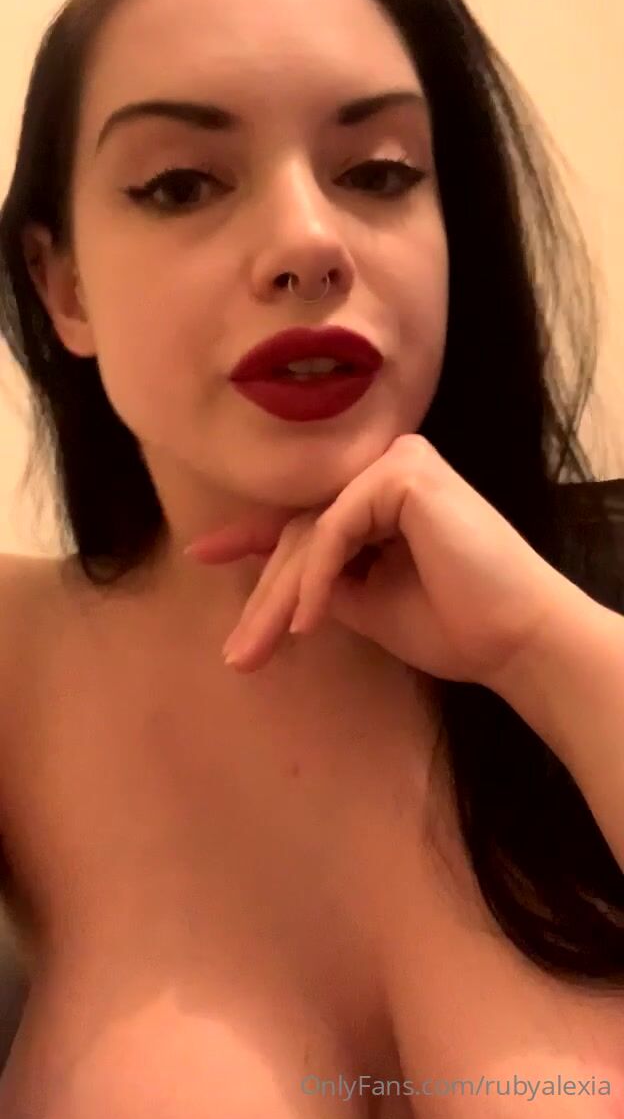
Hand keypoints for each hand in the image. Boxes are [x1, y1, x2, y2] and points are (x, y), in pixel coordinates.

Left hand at [184, 434, 575, 688]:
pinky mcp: (404, 473)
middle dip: (264, 596)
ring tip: (255, 652)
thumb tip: (274, 587)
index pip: (307, 516)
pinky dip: (316, 578)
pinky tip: (306, 623)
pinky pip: (335, 529)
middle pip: (304, 531)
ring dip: (282, 597)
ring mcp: (397, 464)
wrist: (514, 640)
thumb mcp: (368, 602)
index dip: (250, 538)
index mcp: (383, 497)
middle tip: (236, 654)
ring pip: (312, 533)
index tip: (201, 555)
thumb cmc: (454, 625)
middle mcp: (389, 468)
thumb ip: (327, 579)